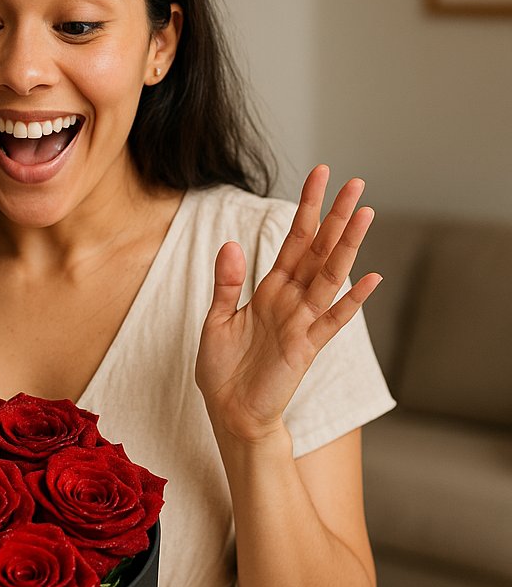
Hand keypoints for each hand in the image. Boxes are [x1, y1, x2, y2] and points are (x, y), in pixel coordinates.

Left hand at [195, 165, 381, 442]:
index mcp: (268, 290)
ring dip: (347, 247)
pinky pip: (332, 322)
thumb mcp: (215, 320)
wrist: (230, 413)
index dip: (306, 207)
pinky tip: (371, 280)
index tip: (320, 174)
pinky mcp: (305, 348)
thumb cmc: (223, 369)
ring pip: (330, 277)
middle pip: (318, 251)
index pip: (293, 240)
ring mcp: (301, 322)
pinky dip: (351, 302)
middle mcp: (290, 301)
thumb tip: (230, 244)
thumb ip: (226, 284)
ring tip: (365, 215)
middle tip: (356, 183)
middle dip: (335, 217)